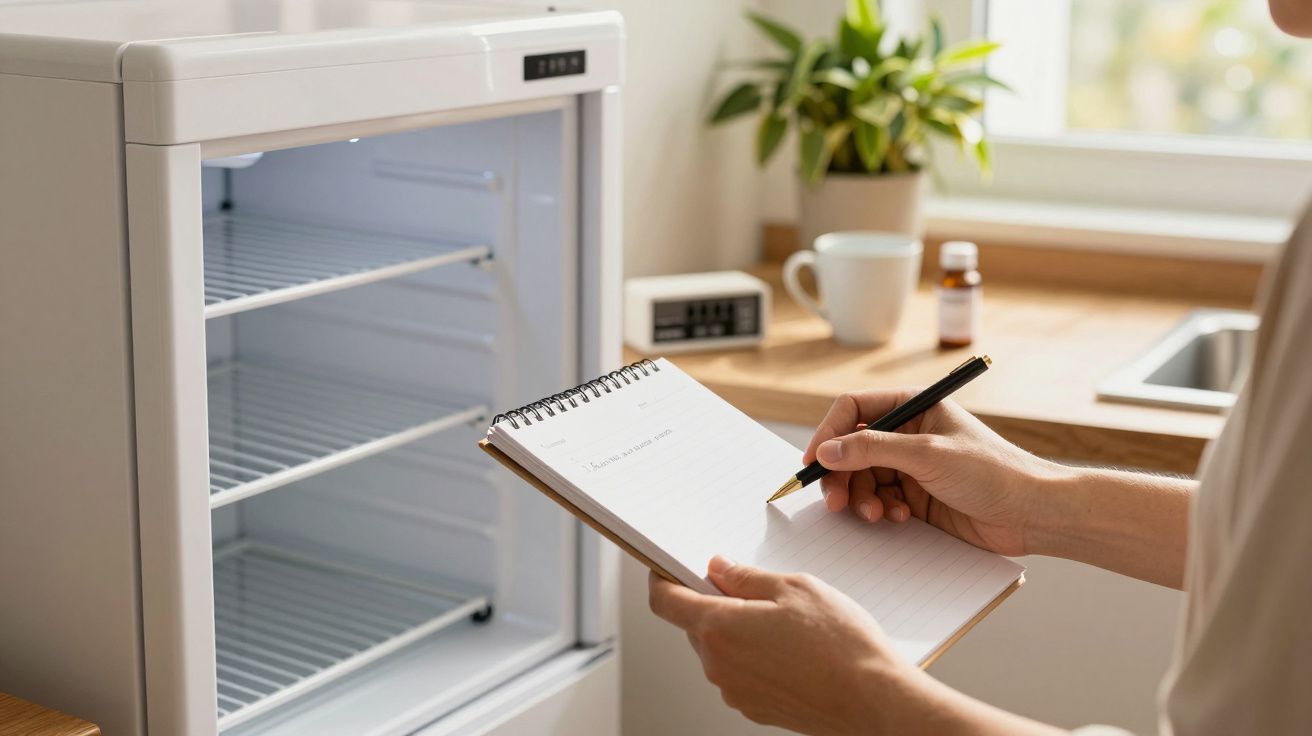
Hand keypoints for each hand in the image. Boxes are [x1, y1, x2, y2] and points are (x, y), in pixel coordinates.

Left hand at [648, 556, 927, 734]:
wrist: (874, 700)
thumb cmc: (840, 645)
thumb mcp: (794, 588)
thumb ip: (746, 577)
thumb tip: (718, 569)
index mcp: (719, 629)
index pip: (666, 602)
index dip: (661, 579)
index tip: (666, 568)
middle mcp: (719, 666)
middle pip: (696, 625)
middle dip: (713, 602)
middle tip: (751, 588)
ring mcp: (736, 692)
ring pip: (720, 650)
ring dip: (738, 631)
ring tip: (786, 623)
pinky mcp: (755, 709)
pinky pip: (740, 673)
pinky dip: (754, 656)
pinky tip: (791, 649)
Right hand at [803, 390, 1064, 555]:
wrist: (1034, 514)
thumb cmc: (994, 472)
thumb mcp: (928, 455)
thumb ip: (872, 449)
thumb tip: (826, 451)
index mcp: (914, 405)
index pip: (853, 409)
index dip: (828, 434)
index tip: (813, 462)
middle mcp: (909, 432)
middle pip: (852, 448)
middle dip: (842, 475)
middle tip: (836, 502)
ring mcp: (912, 465)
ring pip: (863, 477)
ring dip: (862, 498)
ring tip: (876, 514)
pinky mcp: (917, 496)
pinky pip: (880, 499)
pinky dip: (880, 509)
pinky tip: (898, 518)